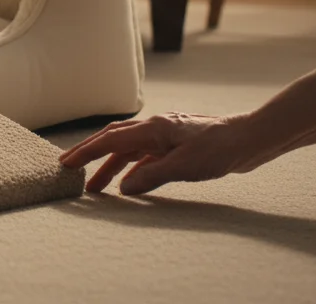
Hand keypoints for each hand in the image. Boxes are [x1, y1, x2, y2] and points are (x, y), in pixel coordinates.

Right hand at [58, 113, 268, 194]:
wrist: (250, 138)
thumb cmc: (220, 148)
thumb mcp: (184, 167)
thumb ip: (151, 176)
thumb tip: (124, 188)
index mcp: (152, 129)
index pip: (109, 140)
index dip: (85, 152)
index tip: (65, 163)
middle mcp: (154, 129)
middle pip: (113, 140)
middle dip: (90, 154)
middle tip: (69, 168)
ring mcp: (165, 136)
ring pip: (128, 150)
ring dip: (110, 166)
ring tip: (95, 187)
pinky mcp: (176, 145)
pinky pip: (144, 156)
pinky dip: (131, 168)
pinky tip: (129, 182)